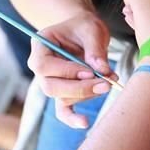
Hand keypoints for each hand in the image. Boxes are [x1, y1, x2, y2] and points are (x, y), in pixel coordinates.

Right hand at [28, 13, 117, 128]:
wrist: (85, 32)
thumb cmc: (85, 26)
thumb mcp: (91, 29)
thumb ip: (95, 48)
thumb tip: (102, 70)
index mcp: (40, 45)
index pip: (44, 65)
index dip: (66, 71)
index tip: (91, 71)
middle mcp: (40, 66)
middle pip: (51, 86)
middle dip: (79, 88)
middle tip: (104, 84)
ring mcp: (50, 81)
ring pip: (62, 97)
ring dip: (87, 94)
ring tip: (109, 83)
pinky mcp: (62, 92)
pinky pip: (63, 110)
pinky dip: (72, 118)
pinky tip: (84, 123)